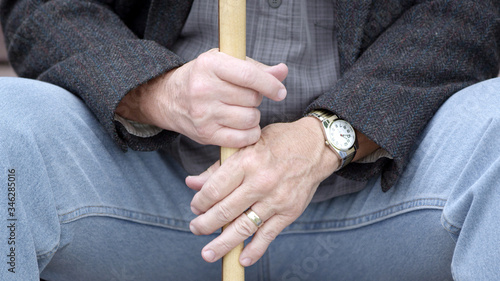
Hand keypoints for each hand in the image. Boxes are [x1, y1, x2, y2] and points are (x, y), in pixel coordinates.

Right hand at [116, 49, 287, 147]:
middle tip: (245, 97)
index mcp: (209, 65)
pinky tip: (243, 126)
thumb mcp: (225, 63)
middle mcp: (203, 89)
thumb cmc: (204, 77)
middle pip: (251, 99)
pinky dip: (249, 134)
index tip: (280, 92)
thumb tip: (282, 71)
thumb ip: (256, 68)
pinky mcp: (205, 135)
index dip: (270, 85)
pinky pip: (242, 138)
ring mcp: (204, 114)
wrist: (169, 99)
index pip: (248, 75)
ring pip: (250, 119)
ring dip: (253, 116)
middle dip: (256, 99)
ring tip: (241, 110)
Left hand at [186, 117, 340, 266]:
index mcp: (246, 162)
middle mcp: (260, 182)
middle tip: (195, 228)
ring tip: (208, 253)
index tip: (195, 207)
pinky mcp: (289, 212)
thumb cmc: (278, 142)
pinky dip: (254, 250)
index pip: (214, 190)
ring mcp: (276, 200)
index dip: (200, 202)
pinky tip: (241, 259)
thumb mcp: (245, 146)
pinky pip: (268, 235)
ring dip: (223, 243)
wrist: (315, 147)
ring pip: (244, 227)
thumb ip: (218, 167)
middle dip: (205, 224)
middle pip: (225, 211)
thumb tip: (192, 183)